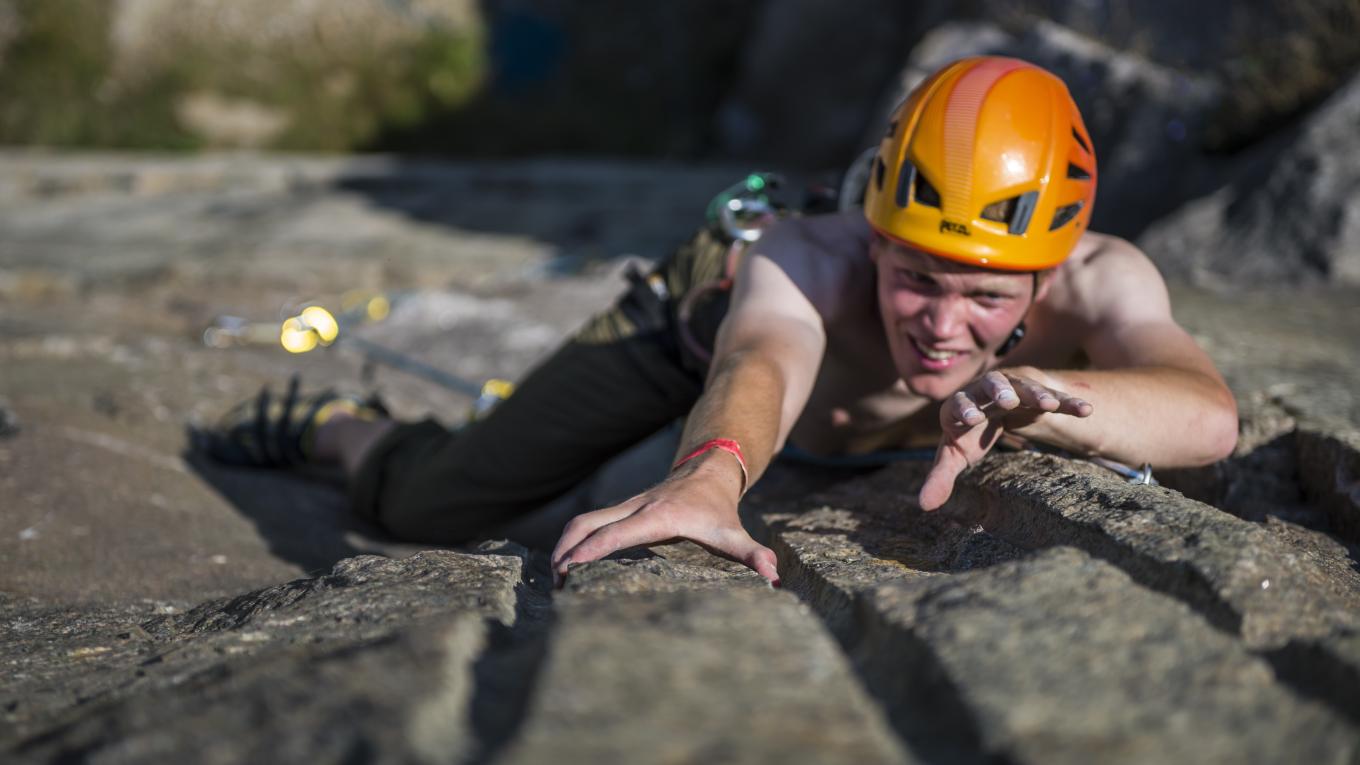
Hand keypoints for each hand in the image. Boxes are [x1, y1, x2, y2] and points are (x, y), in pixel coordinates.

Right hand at [549, 454, 779, 586]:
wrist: (710, 470)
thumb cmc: (719, 509)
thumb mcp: (734, 532)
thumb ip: (751, 554)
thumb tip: (773, 575)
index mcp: (657, 517)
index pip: (617, 534)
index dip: (592, 550)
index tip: (571, 569)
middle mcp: (634, 508)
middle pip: (587, 523)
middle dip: (566, 550)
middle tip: (555, 583)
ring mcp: (624, 507)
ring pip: (583, 520)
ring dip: (564, 545)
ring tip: (555, 578)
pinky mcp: (621, 510)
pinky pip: (589, 522)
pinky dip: (573, 540)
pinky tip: (567, 565)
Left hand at [919, 369, 1092, 510]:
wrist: (993, 403)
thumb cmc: (968, 432)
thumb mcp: (954, 454)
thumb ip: (940, 477)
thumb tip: (924, 506)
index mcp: (959, 405)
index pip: (957, 404)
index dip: (963, 409)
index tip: (970, 419)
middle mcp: (985, 391)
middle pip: (991, 384)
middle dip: (999, 390)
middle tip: (1008, 400)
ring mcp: (1013, 389)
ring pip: (1025, 387)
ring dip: (1036, 394)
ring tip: (1050, 405)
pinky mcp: (1037, 393)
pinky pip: (1055, 396)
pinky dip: (1068, 402)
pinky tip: (1085, 410)